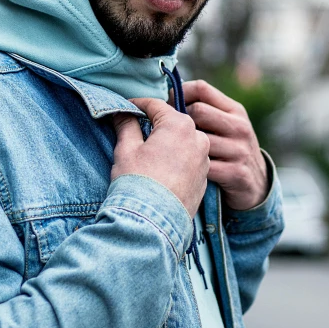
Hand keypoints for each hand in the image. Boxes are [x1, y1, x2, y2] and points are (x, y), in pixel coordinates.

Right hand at [111, 98, 209, 217]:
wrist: (153, 223)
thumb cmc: (137, 182)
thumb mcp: (126, 148)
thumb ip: (126, 125)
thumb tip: (123, 113)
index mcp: (179, 124)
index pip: (156, 105)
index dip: (138, 104)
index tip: (127, 108)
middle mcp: (198, 138)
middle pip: (173, 122)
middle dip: (155, 124)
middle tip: (136, 129)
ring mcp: (204, 159)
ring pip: (183, 141)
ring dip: (168, 142)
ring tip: (150, 153)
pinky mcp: (205, 178)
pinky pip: (189, 160)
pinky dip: (177, 159)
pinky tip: (162, 170)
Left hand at [180, 80, 268, 210]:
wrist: (257, 183)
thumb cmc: (229, 148)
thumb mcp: (226, 124)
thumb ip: (205, 109)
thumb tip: (167, 98)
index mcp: (235, 110)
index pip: (201, 88)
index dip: (179, 94)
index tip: (168, 105)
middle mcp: (239, 127)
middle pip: (197, 111)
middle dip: (179, 119)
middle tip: (168, 130)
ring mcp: (239, 150)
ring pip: (199, 139)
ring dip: (183, 145)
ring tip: (176, 151)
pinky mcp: (236, 173)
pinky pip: (203, 165)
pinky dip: (192, 167)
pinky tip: (188, 169)